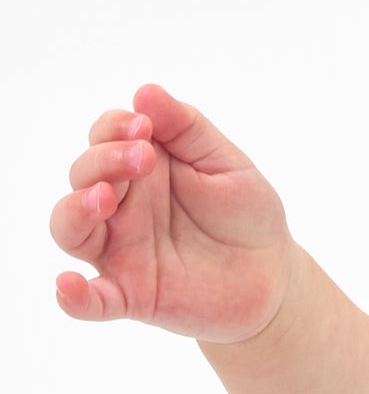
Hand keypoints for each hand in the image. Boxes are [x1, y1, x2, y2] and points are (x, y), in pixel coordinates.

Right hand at [50, 83, 297, 342]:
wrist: (274, 275)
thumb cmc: (247, 214)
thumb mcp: (227, 164)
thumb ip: (188, 130)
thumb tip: (145, 92)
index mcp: (141, 168)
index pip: (105, 137)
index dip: (115, 127)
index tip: (145, 128)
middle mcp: (121, 206)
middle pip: (83, 176)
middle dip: (104, 161)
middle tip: (143, 158)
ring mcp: (121, 250)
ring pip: (71, 229)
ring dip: (77, 210)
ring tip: (103, 199)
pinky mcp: (132, 294)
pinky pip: (91, 300)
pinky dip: (74, 297)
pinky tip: (68, 286)